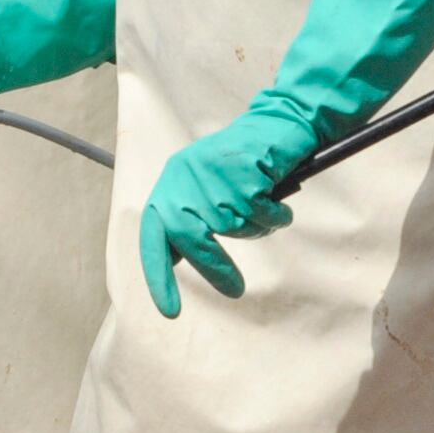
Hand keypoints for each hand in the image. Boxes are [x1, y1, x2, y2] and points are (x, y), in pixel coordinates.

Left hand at [136, 106, 318, 317]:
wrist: (279, 122)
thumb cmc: (245, 162)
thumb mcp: (206, 185)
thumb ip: (191, 215)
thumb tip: (178, 256)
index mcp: (171, 183)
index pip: (153, 237)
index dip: (158, 275)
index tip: (170, 310)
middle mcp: (186, 177)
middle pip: (190, 237)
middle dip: (213, 266)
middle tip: (235, 290)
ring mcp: (214, 173)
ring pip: (235, 227)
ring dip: (257, 226)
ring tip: (266, 206)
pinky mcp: (243, 171)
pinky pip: (262, 214)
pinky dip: (275, 214)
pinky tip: (277, 195)